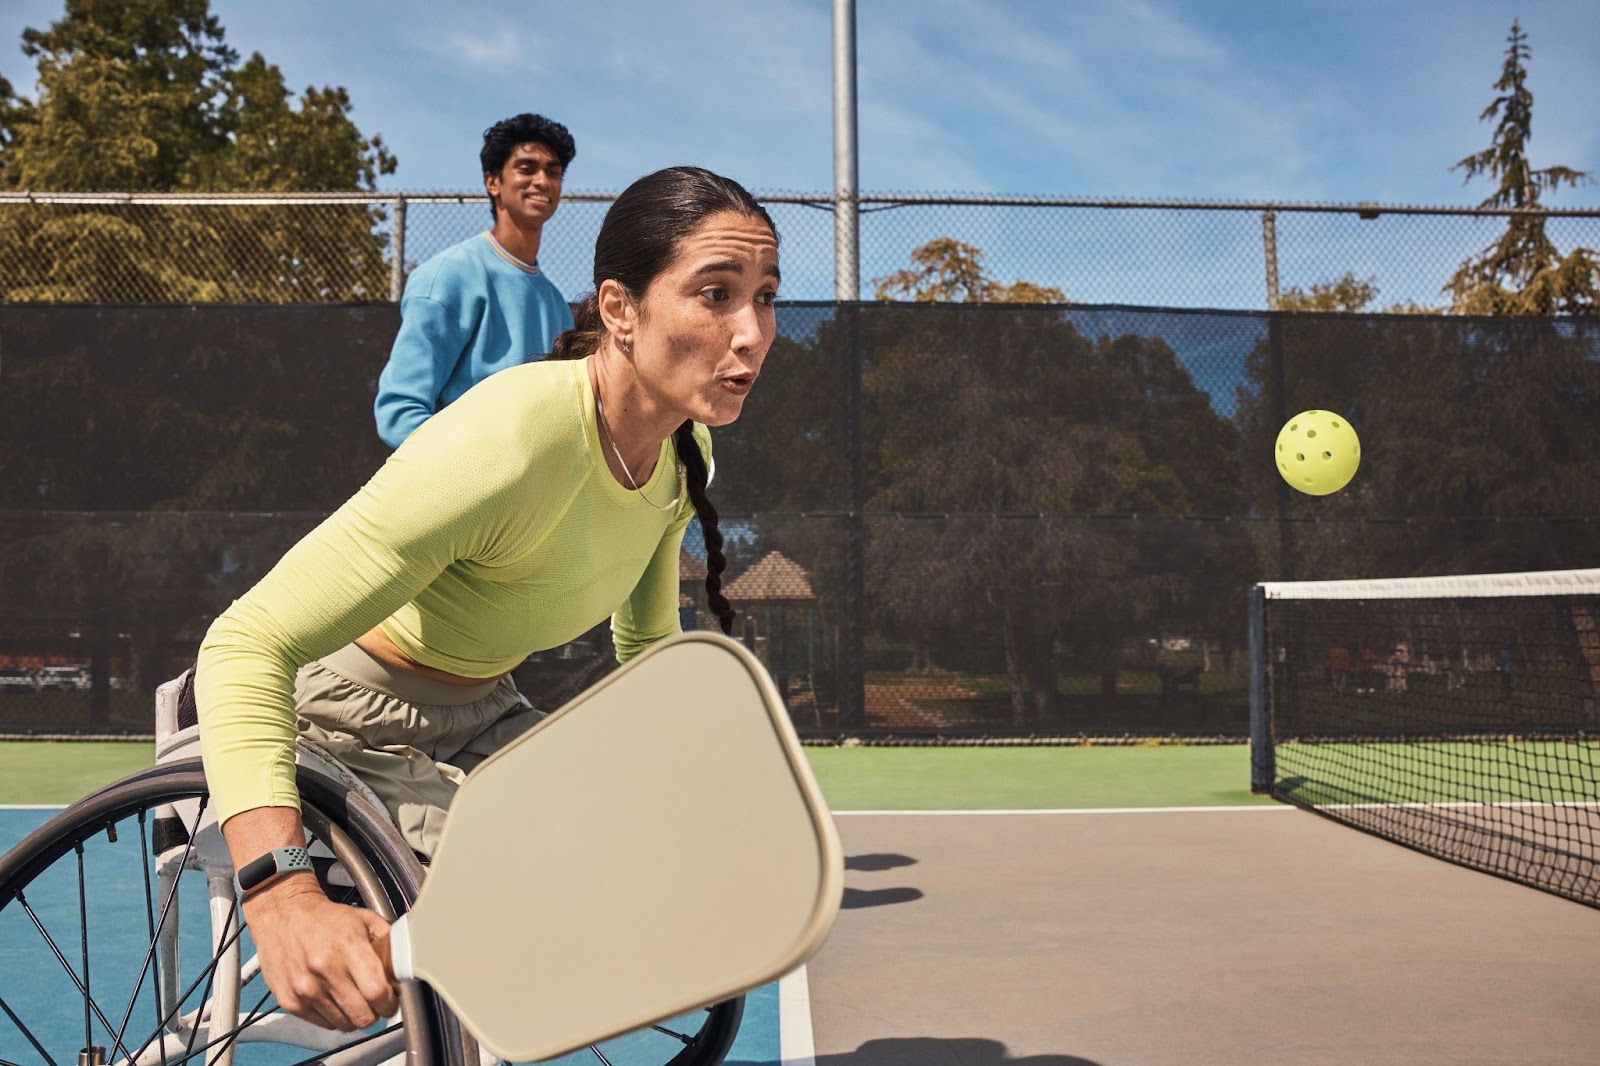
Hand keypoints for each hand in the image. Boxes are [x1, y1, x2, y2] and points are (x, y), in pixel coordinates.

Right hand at [242, 873, 399, 1029]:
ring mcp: (305, 990)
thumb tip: (404, 970)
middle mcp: (325, 971)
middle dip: (375, 1013)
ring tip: (351, 995)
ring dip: (353, 1015)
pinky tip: (332, 996)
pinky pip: (323, 1024)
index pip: (377, 993)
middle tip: (374, 1001)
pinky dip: (333, 1016)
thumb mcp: (365, 920)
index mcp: (348, 948)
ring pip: (344, 1025)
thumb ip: (389, 944)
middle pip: (363, 1017)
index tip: (391, 1001)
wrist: (283, 915)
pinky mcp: (290, 1002)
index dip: (390, 1003)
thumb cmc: (326, 919)